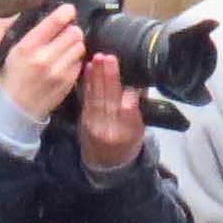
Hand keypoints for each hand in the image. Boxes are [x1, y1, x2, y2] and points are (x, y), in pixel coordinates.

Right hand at [0, 0, 89, 124]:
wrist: (14, 111)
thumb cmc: (8, 77)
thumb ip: (4, 26)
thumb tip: (19, 11)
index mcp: (27, 47)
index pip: (56, 21)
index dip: (66, 12)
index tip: (67, 11)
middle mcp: (44, 59)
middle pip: (74, 32)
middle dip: (71, 30)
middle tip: (64, 33)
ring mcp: (58, 72)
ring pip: (80, 46)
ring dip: (74, 45)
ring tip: (64, 49)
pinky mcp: (68, 83)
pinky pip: (80, 62)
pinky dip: (74, 60)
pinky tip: (63, 63)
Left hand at [73, 49, 147, 170]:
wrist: (106, 165)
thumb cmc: (128, 144)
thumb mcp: (140, 130)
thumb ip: (138, 108)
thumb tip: (138, 84)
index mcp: (127, 133)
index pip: (128, 111)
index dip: (129, 95)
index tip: (131, 78)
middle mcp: (109, 130)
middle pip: (110, 100)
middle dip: (109, 77)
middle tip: (109, 57)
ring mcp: (93, 126)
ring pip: (96, 98)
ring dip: (96, 76)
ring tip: (98, 58)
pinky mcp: (83, 121)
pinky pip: (85, 100)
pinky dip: (86, 84)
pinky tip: (87, 70)